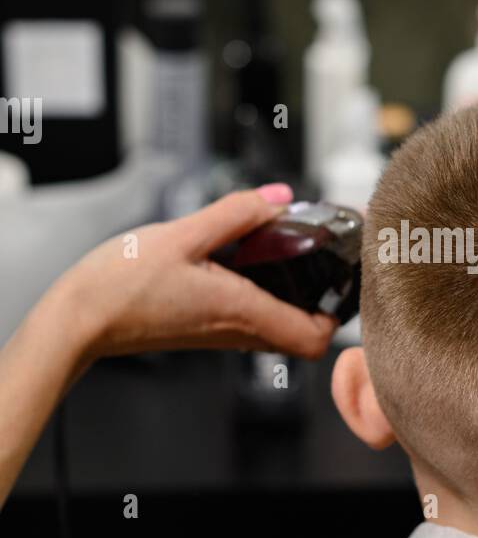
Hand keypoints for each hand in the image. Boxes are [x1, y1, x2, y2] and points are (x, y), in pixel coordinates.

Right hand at [52, 186, 335, 365]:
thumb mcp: (182, 234)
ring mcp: (218, 335)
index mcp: (240, 311)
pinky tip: (242, 261)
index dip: (336, 314)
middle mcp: (235, 332)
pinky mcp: (202, 330)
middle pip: (301, 335)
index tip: (340, 279)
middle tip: (320, 260)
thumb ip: (235, 214)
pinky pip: (247, 320)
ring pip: (275, 327)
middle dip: (319, 301)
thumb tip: (279, 198)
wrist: (78, 320)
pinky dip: (260, 294)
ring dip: (290, 296)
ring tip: (286, 254)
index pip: (314, 339)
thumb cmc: (120, 285)